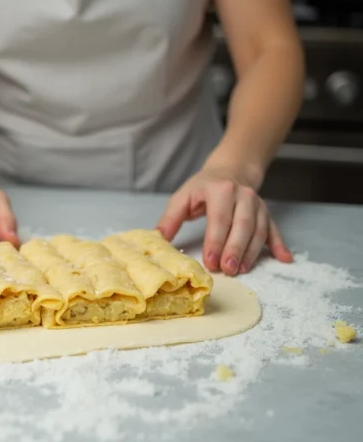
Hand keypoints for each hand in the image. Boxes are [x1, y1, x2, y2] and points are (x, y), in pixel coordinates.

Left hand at [156, 166, 292, 274]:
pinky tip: (284, 259)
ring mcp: (258, 205)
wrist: (230, 171)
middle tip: (227, 270)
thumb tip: (158, 239)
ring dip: (252, 252)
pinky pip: (274, 229)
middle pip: (242, 226)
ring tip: (242, 270)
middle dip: (235, 250)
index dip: (215, 241)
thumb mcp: (183, 196)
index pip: (219, 218)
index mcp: (220, 191)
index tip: (210, 261)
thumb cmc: (203, 187)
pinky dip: (279, 244)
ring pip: (259, 230)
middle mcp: (243, 196)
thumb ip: (170, 218)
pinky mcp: (267, 213)